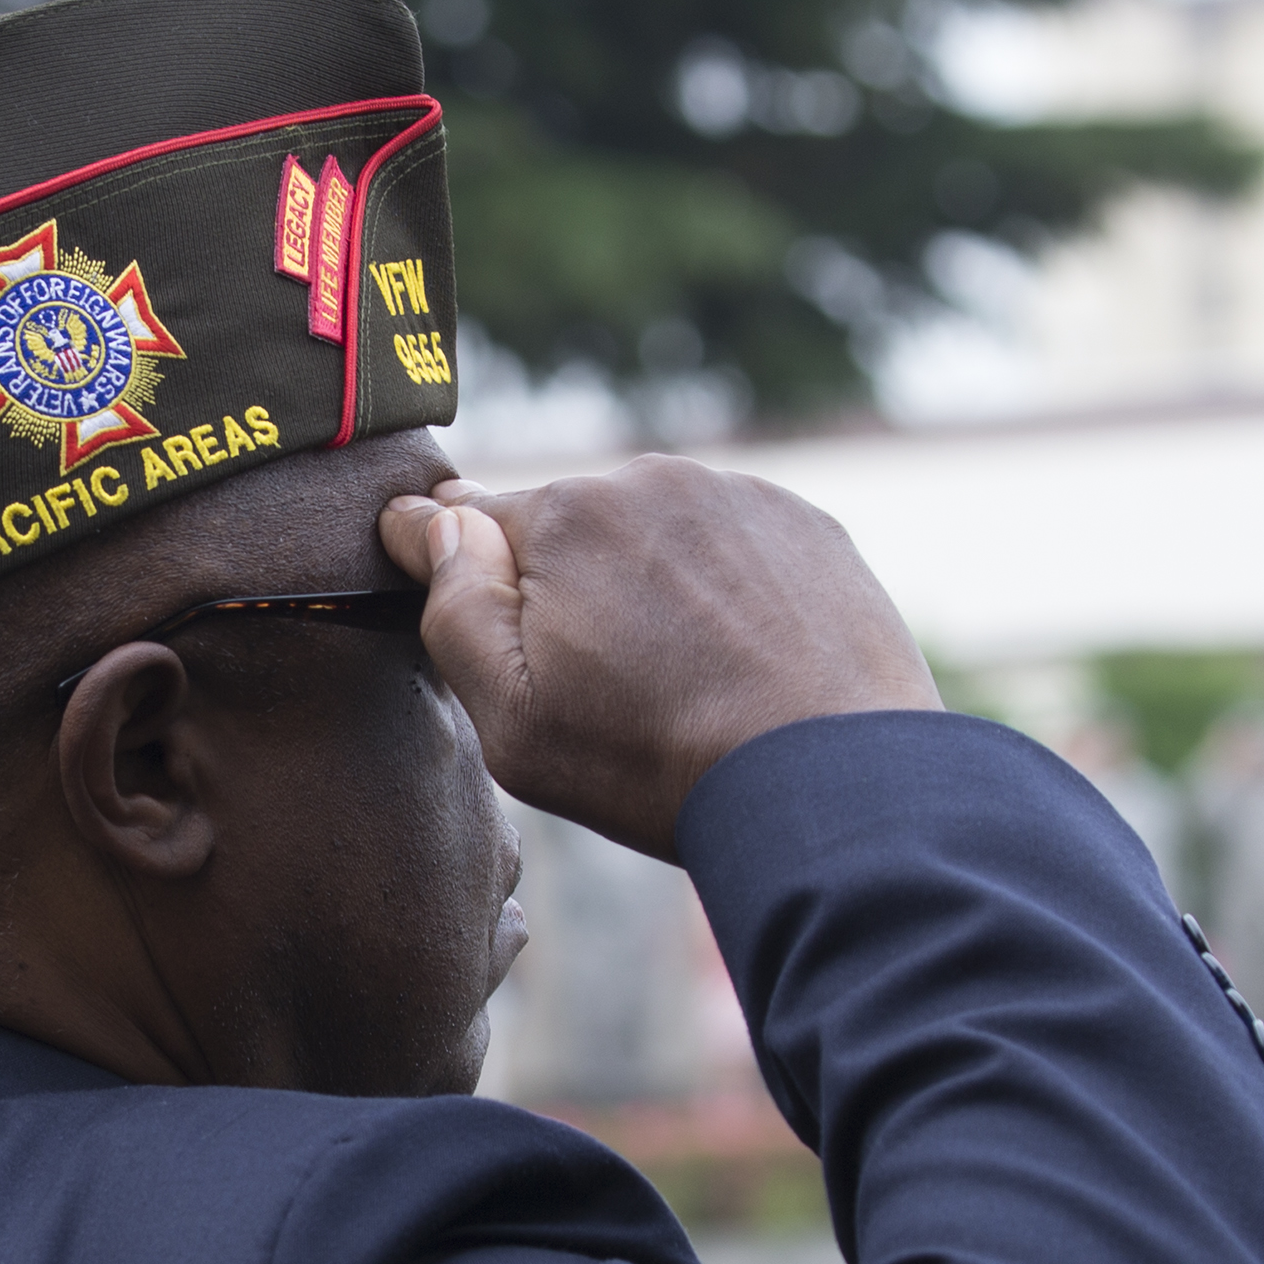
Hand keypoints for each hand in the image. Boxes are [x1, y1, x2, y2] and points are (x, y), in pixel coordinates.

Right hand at [378, 455, 939, 861]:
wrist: (827, 782)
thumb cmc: (654, 763)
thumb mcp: (513, 719)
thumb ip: (455, 610)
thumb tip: (436, 521)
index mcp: (565, 516)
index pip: (466, 514)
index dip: (451, 561)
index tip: (464, 606)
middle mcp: (649, 480)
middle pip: (569, 528)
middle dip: (567, 589)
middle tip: (603, 685)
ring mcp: (736, 496)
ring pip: (654, 534)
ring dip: (649, 587)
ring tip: (682, 681)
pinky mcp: (805, 524)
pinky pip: (730, 545)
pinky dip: (723, 591)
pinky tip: (739, 663)